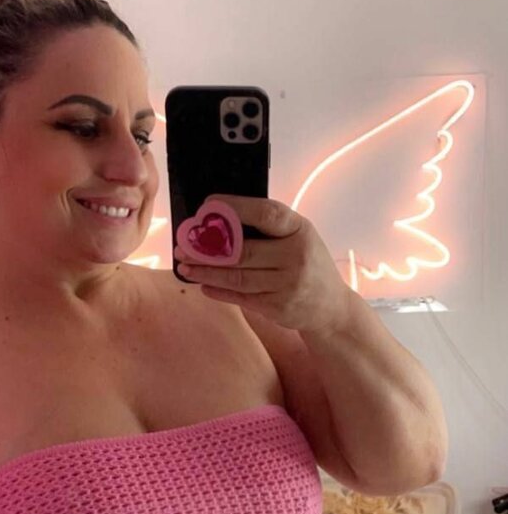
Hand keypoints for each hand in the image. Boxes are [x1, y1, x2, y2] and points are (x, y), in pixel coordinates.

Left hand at [174, 194, 351, 334]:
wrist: (331, 307)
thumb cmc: (307, 263)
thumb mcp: (299, 237)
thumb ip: (269, 229)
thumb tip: (219, 220)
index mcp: (300, 230)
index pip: (266, 213)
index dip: (234, 208)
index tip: (207, 206)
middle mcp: (296, 256)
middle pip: (243, 251)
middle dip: (207, 249)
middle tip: (183, 246)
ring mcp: (288, 285)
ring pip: (238, 278)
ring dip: (206, 273)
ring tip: (185, 267)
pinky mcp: (278, 307)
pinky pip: (241, 298)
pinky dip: (219, 291)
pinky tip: (203, 285)